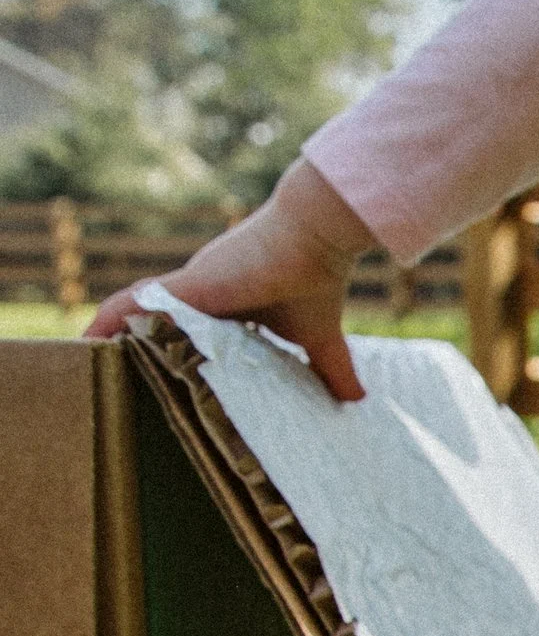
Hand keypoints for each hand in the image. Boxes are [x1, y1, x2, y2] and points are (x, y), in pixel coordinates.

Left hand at [84, 159, 375, 403]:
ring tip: (85, 364)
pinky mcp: (187, 286)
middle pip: (155, 323)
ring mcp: (190, 289)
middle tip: (110, 379)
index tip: (154, 378)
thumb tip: (356, 402)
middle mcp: (202, 294)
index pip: (189, 332)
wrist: (318, 234)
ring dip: (110, 336)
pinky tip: (85, 343)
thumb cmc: (317, 277)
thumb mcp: (318, 337)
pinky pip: (134, 304)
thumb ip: (331, 369)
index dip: (169, 351)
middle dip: (131, 347)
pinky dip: (108, 322)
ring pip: (137, 314)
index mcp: (228, 305)